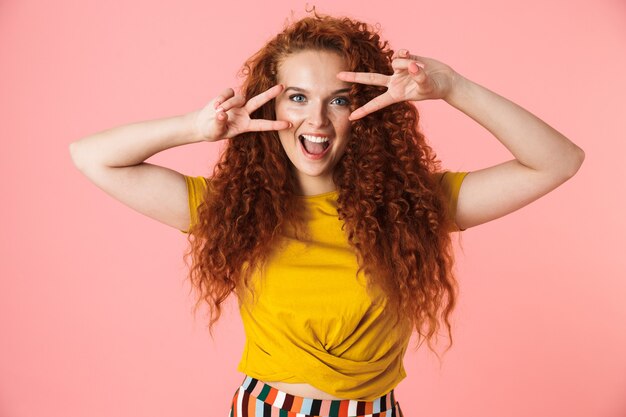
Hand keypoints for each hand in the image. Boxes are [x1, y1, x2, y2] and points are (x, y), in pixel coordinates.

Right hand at [191, 84, 290, 141]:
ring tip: (217, 110)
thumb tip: (221, 114)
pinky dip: (221, 98)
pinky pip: (228, 92)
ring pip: (238, 98)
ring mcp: (237, 104)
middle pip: (259, 102)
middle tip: (282, 86)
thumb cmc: (212, 131)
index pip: (262, 125)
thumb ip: (219, 123)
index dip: (275, 125)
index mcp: (245, 126)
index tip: (289, 125)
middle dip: (270, 94)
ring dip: (228, 103)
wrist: (202, 124)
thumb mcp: (215, 131)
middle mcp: (244, 113)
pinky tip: (214, 105)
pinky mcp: (228, 96)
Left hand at [336, 49, 459, 120]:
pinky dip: (406, 54)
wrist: (445, 80)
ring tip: (419, 67)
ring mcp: (397, 71)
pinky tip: (414, 57)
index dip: (364, 110)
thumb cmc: (437, 88)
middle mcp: (394, 83)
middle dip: (355, 77)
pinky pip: (400, 53)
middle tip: (338, 76)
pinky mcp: (404, 60)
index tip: (351, 118)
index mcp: (396, 95)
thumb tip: (411, 65)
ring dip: (407, 62)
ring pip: (394, 62)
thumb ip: (419, 76)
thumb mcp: (427, 86)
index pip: (376, 103)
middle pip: (370, 79)